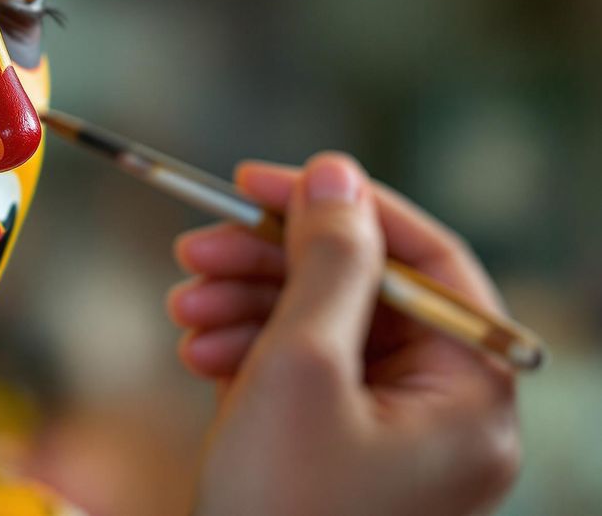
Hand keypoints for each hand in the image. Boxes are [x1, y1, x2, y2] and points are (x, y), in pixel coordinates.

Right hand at [167, 153, 520, 515]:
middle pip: (362, 292)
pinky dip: (249, 352)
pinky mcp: (342, 451)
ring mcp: (392, 437)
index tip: (260, 181)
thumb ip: (327, 259)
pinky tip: (198, 350)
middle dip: (271, 264)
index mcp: (470, 396)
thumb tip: (336, 173)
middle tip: (199, 244)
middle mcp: (444, 414)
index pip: (422, 260)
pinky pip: (303, 374)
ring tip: (184, 307)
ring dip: (247, 305)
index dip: (340, 208)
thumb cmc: (282, 509)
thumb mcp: (301, 364)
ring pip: (323, 329)